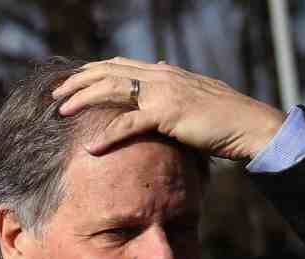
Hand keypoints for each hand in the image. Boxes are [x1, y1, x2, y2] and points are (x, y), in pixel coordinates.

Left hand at [52, 57, 284, 160]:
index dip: (92, 71)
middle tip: (56, 94)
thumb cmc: (225, 119)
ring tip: (61, 111)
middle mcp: (161, 76)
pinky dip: (108, 135)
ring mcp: (163, 93)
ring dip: (83, 99)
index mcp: (165, 72)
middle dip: (78, 81)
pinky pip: (129, 124)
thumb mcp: (196, 97)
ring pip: (112, 90)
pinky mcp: (168, 115)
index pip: (120, 64)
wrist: (249, 125)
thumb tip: (161, 79)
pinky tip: (91, 146)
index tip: (72, 81)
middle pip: (109, 72)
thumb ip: (174, 90)